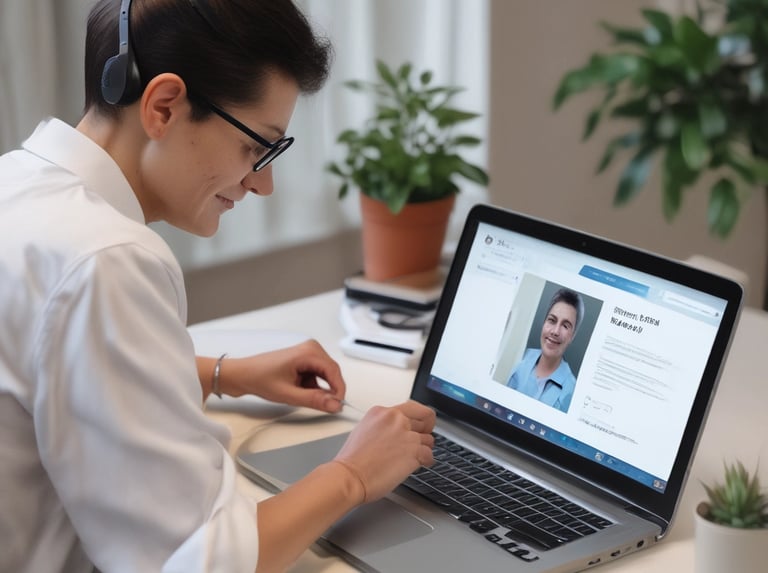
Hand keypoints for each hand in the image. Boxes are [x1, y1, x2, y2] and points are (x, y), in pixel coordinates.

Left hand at [217, 339, 346, 412]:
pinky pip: (317, 375)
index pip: (334, 371)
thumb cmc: (259, 378)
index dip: (338, 390)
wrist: (242, 374)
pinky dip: (312, 386)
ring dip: (318, 388)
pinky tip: (297, 390)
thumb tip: (334, 404)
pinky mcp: (304, 359)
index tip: (338, 405)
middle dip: (328, 390)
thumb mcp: (288, 394)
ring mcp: (307, 353)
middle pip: (331, 372)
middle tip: (323, 406)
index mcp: (308, 352)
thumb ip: (314, 400)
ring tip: (299, 394)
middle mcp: (310, 348)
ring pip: (325, 375)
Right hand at [332, 400, 435, 502]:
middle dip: (424, 432)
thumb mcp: (364, 431)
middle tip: (421, 442)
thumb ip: (384, 427)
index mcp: (382, 412)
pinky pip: (429, 455)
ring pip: (428, 439)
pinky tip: (415, 466)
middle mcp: (396, 419)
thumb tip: (395, 433)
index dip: (421, 418)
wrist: (349, 476)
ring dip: (423, 449)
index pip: (413, 407)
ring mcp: (406, 434)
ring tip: (412, 458)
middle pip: (426, 419)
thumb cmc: (352, 461)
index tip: (421, 426)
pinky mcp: (414, 451)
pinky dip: (425, 462)